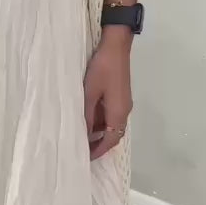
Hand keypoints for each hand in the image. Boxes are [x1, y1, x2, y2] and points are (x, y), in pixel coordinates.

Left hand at [83, 29, 132, 159]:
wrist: (116, 45)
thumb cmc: (102, 69)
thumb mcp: (90, 93)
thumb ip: (86, 116)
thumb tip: (84, 135)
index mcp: (119, 113)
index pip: (110, 140)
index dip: (98, 151)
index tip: (85, 158)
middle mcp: (124, 111)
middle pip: (113, 135)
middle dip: (99, 144)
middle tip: (81, 150)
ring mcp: (123, 103)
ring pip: (112, 125)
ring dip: (99, 132)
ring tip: (81, 136)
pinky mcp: (120, 95)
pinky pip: (111, 115)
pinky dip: (100, 122)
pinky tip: (87, 119)